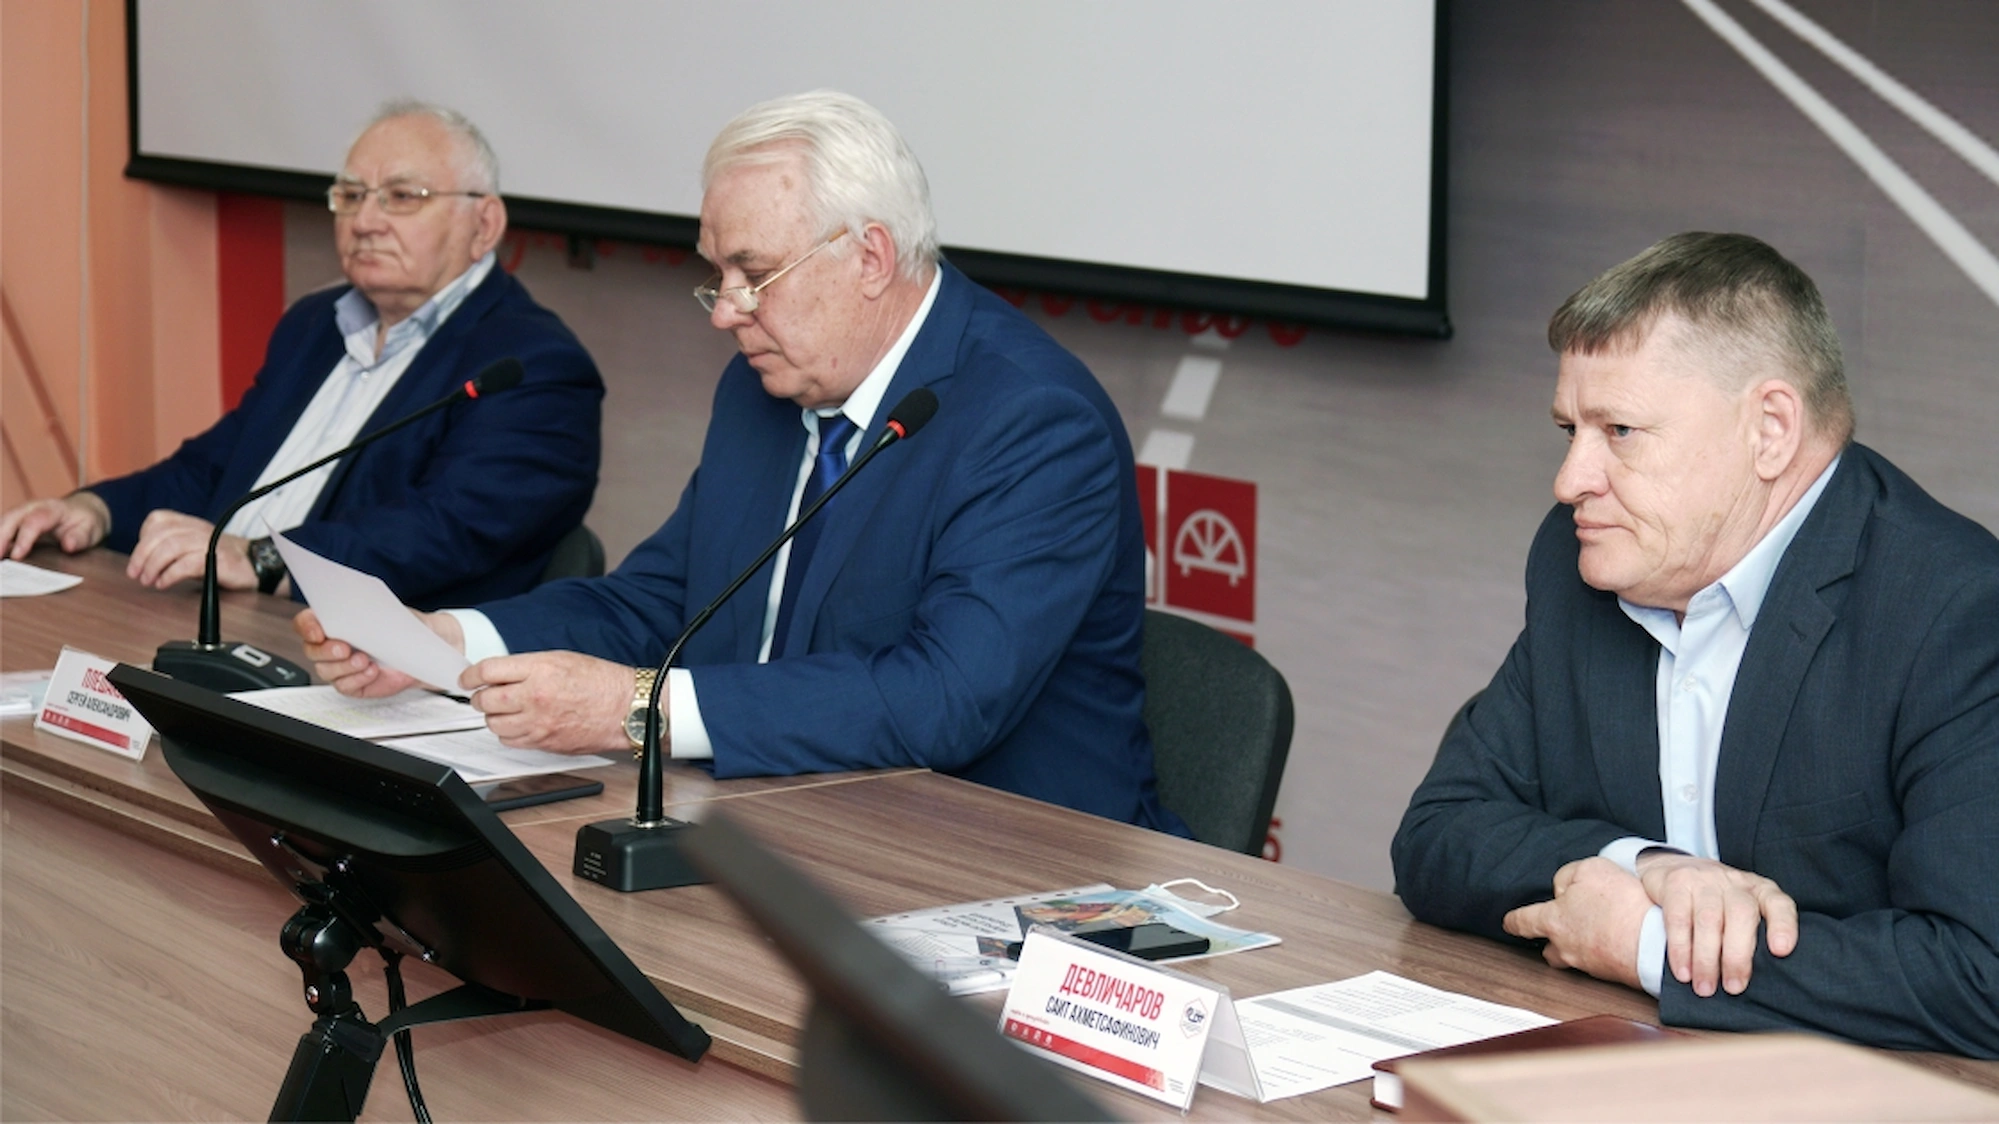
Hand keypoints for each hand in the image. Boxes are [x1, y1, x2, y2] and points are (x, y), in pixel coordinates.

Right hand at [3, 494, 109, 557]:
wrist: (82, 510)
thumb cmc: (85, 521)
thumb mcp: (91, 529)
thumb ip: (80, 537)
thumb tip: (68, 545)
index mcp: (52, 509)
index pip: (34, 522)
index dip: (24, 539)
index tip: (17, 556)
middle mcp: (32, 508)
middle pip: (10, 519)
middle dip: (0, 538)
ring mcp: (22, 514)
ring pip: (2, 523)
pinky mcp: (17, 523)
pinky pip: (3, 530)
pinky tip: (0, 556)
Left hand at [126, 510, 253, 589]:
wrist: (257, 565)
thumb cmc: (222, 561)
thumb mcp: (193, 549)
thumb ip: (171, 550)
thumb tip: (143, 564)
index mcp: (190, 524)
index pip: (158, 520)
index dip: (143, 539)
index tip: (139, 560)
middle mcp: (198, 529)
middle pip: (160, 534)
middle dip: (141, 555)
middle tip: (135, 574)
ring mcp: (208, 542)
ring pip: (170, 547)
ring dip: (153, 566)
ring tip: (148, 581)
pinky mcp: (217, 559)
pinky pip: (186, 564)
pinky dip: (170, 575)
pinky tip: (164, 584)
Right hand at [295, 607, 463, 696]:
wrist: (423, 648)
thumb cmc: (403, 626)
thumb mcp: (388, 611)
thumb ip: (368, 610)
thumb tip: (357, 609)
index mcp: (333, 621)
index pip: (306, 623)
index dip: (307, 627)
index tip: (318, 631)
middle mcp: (331, 644)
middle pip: (312, 650)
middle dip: (326, 650)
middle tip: (344, 648)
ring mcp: (340, 666)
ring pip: (326, 670)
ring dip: (344, 666)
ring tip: (365, 659)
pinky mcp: (352, 683)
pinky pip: (345, 686)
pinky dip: (358, 679)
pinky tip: (373, 671)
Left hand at [461, 651, 636, 753]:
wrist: (625, 708)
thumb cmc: (601, 682)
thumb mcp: (561, 659)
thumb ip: (526, 667)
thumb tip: (498, 675)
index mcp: (539, 669)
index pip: (487, 671)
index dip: (470, 675)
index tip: (467, 678)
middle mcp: (535, 696)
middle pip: (485, 700)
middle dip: (480, 697)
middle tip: (485, 695)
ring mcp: (538, 722)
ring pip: (493, 724)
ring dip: (493, 716)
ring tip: (505, 710)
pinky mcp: (544, 742)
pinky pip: (510, 741)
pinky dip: (508, 733)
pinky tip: (520, 724)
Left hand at [1503, 858, 1653, 989]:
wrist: (1655, 942)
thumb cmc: (1621, 906)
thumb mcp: (1590, 871)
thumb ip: (1568, 875)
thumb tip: (1561, 888)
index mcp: (1553, 922)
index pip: (1522, 922)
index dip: (1513, 921)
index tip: (1508, 923)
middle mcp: (1566, 948)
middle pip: (1549, 947)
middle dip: (1551, 938)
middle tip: (1562, 927)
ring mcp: (1590, 964)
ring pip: (1574, 957)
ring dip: (1578, 947)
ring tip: (1593, 933)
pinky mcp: (1613, 972)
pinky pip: (1601, 960)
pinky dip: (1605, 950)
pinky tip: (1617, 938)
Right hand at [1636, 851, 1797, 996]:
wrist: (1674, 870)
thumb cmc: (1716, 905)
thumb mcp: (1741, 914)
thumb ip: (1753, 937)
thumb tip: (1761, 982)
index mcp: (1759, 890)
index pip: (1778, 904)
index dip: (1782, 926)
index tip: (1781, 951)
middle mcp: (1734, 882)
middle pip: (1741, 914)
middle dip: (1737, 956)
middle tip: (1732, 987)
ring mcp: (1704, 879)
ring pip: (1708, 920)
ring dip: (1706, 959)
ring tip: (1704, 987)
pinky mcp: (1676, 883)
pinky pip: (1678, 919)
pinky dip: (1680, 949)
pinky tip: (1683, 971)